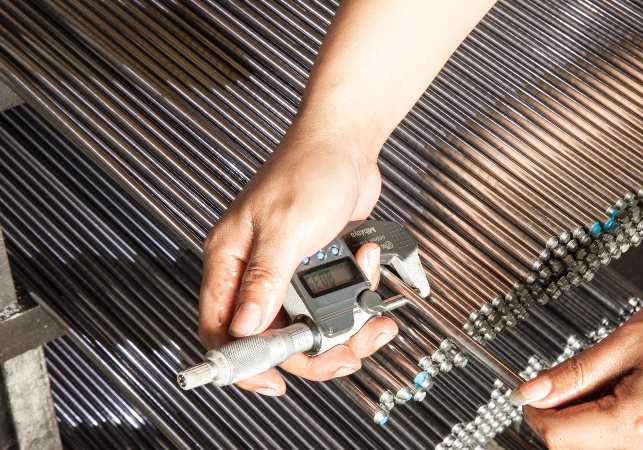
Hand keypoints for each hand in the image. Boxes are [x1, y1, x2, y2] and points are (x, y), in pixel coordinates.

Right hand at [198, 129, 396, 395]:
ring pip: (310, 322)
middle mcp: (256, 269)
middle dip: (315, 348)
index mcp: (231, 260)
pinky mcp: (318, 263)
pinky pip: (336, 299)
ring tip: (370, 311)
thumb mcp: (284, 229)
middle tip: (346, 350)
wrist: (348, 141)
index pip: (221, 328)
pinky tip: (369, 262)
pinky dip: (359, 291)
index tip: (274, 383)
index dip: (244, 364)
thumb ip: (264, 282)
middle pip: (275, 335)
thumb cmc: (308, 169)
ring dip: (346, 323)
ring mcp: (289, 268)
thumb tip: (247, 327)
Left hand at [511, 281, 642, 449]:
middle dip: (562, 413)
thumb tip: (531, 390)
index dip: (535, 409)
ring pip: (599, 447)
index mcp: (638, 424)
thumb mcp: (625, 341)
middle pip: (576, 447)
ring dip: (587, 415)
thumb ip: (572, 373)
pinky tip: (624, 387)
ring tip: (609, 374)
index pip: (558, 436)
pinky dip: (612, 418)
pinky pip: (627, 443)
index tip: (530, 388)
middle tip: (571, 375)